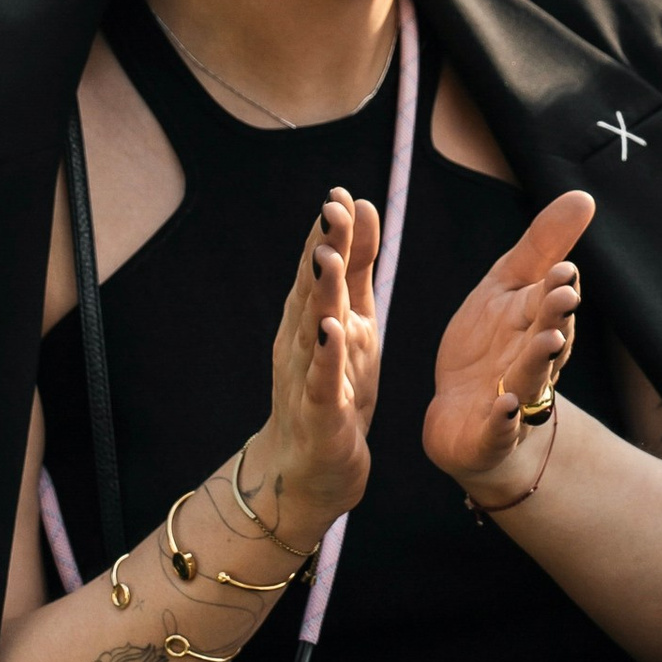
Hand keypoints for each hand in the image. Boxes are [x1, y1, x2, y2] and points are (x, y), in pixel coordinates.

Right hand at [252, 188, 382, 546]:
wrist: (309, 469)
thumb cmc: (334, 387)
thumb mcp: (355, 320)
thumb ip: (358, 265)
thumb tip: (358, 203)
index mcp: (312, 315)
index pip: (320, 266)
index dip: (330, 231)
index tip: (339, 192)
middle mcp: (302, 340)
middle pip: (313, 288)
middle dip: (323, 249)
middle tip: (331, 209)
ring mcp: (307, 375)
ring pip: (314, 328)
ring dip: (321, 293)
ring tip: (329, 257)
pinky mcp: (319, 412)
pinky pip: (322, 381)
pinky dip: (326, 356)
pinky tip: (331, 331)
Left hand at [422, 189, 591, 491]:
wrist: (466, 419)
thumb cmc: (491, 347)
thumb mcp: (507, 287)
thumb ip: (542, 245)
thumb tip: (585, 197)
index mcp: (535, 322)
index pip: (550, 301)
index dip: (557, 286)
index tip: (564, 270)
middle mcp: (531, 361)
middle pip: (547, 338)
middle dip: (556, 319)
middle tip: (563, 298)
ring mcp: (513, 400)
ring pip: (530, 379)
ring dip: (539, 361)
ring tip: (547, 342)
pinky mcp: (489, 435)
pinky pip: (498, 429)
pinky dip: (503, 420)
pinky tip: (504, 406)